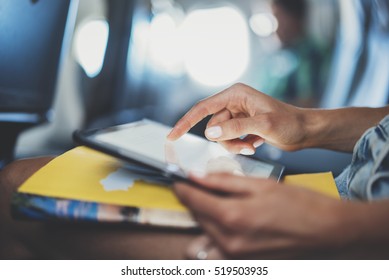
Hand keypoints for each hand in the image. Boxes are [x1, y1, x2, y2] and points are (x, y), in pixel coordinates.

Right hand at [167, 83, 307, 153]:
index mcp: (235, 95)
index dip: (186, 122)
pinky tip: (256, 144)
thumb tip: (210, 132)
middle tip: (245, 145)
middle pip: (212, 127)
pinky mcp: (241, 126)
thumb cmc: (289, 123)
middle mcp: (233, 103)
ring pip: (220, 136)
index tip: (172, 136)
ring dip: (234, 145)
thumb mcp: (263, 125)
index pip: (203, 108)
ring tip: (252, 146)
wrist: (305, 131)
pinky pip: (229, 140)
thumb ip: (235, 128)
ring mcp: (237, 115)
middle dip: (226, 140)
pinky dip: (240, 146)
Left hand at [174, 173, 346, 258]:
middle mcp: (229, 241)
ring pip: (203, 233)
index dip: (182, 187)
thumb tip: (196, 175)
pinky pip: (216, 249)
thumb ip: (223, 181)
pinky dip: (214, 234)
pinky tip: (229, 222)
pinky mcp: (243, 262)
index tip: (179, 179)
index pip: (192, 200)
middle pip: (196, 217)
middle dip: (195, 200)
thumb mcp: (259, 184)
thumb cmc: (298, 204)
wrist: (327, 230)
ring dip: (203, 218)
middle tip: (204, 186)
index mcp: (232, 217)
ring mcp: (235, 256)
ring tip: (217, 205)